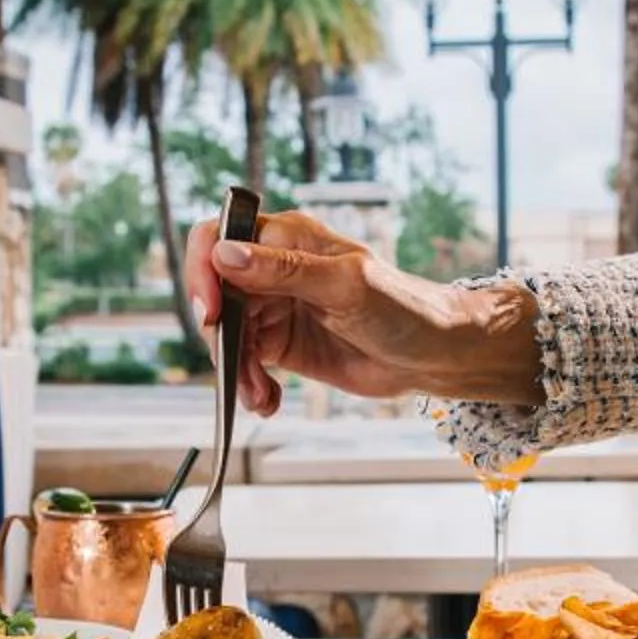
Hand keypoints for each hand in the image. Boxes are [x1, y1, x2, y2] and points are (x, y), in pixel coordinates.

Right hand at [180, 207, 544, 414]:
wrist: (434, 356)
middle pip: (215, 296)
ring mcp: (275, 308)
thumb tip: (226, 255)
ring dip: (236, 371)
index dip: (203, 272)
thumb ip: (283, 271)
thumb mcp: (344, 286)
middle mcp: (273, 269)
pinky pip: (245, 364)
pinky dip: (249, 386)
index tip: (212, 314)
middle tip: (240, 370)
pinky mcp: (282, 345)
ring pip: (227, 336)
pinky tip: (268, 401)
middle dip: (222, 338)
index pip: (218, 239)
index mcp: (286, 237)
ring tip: (261, 396)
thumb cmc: (403, 307)